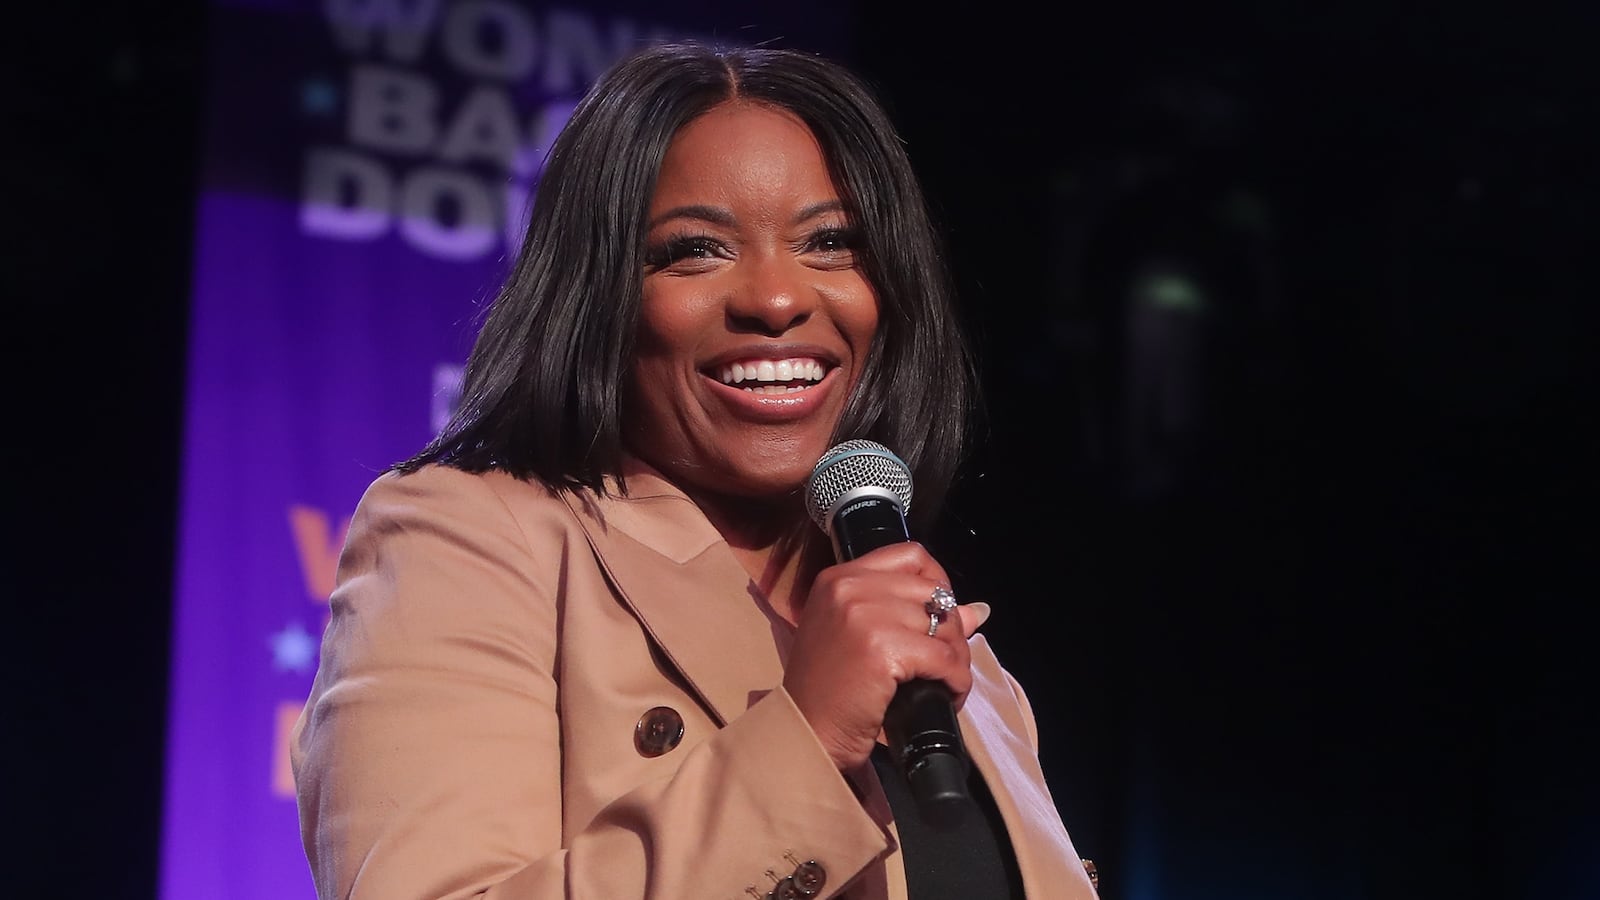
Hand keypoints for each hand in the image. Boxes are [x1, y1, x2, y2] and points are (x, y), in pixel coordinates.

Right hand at [781, 542, 984, 770]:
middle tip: (946, 661)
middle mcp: (848, 587)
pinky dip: (957, 680)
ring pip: (944, 624)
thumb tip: (977, 610)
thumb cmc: (827, 693)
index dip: (936, 582)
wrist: (806, 734)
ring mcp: (864, 615)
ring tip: (946, 682)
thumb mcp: (861, 639)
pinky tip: (948, 695)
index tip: (939, 613)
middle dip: (950, 628)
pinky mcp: (882, 649)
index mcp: (838, 578)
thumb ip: (910, 615)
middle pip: (932, 591)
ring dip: (956, 658)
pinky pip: (945, 657)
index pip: (909, 555)